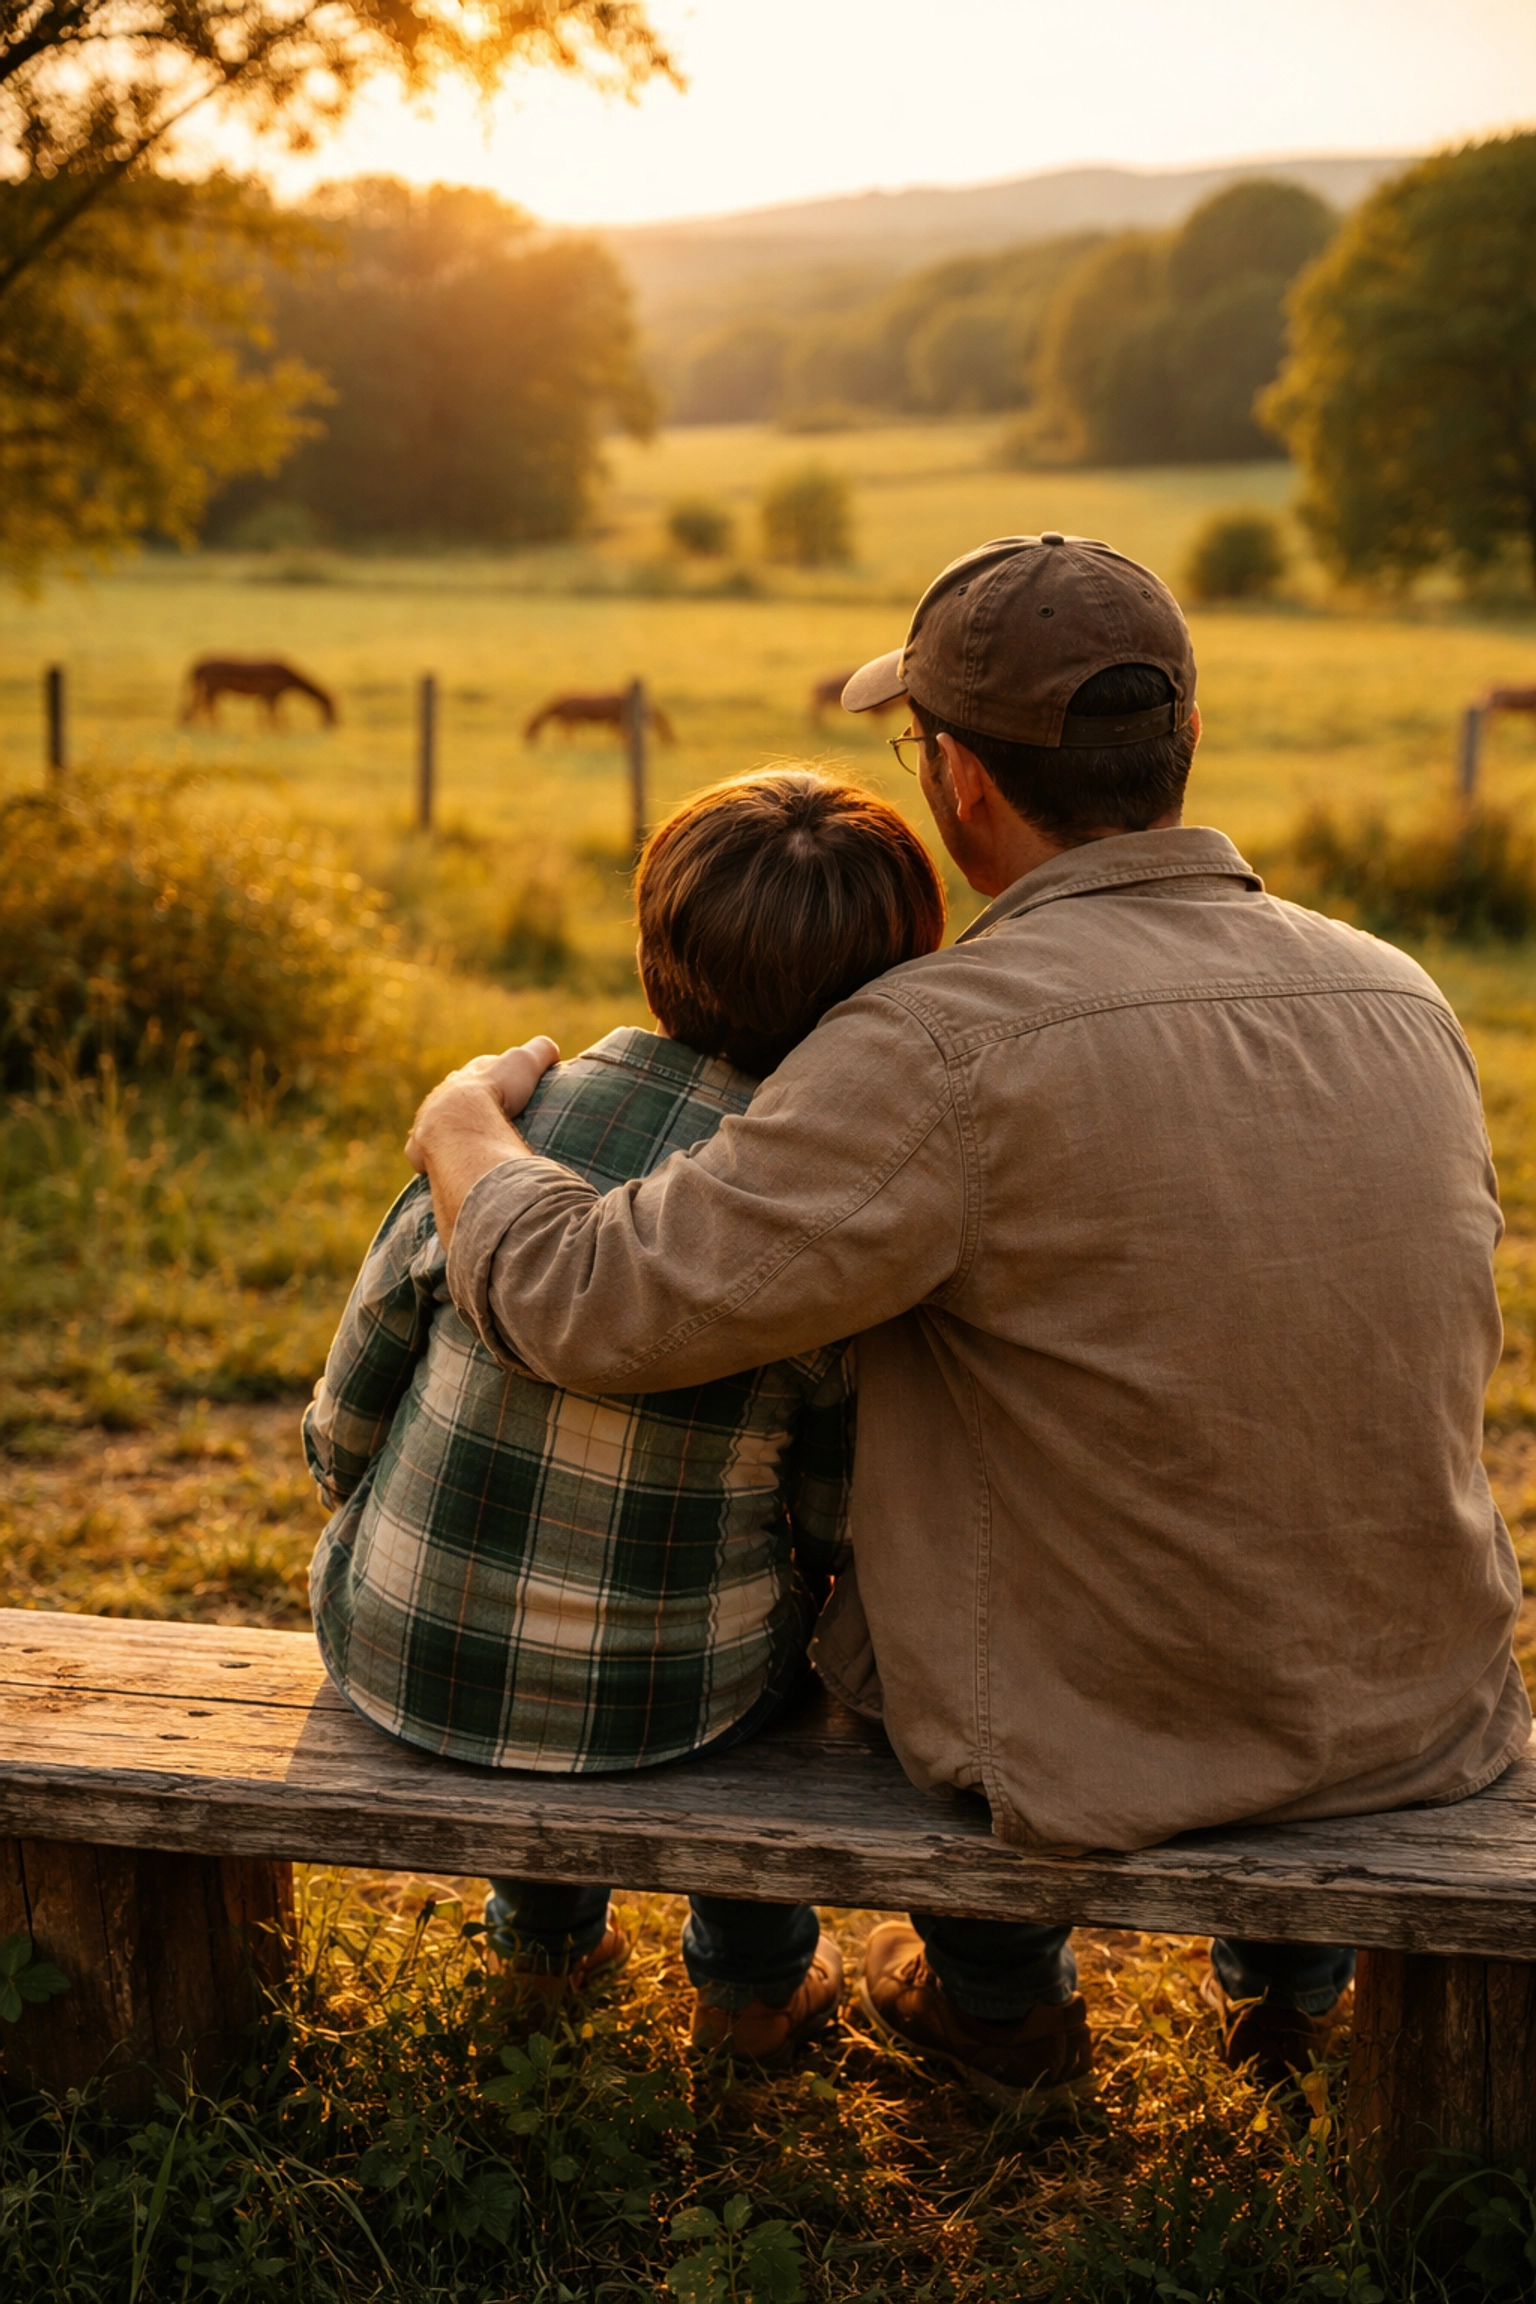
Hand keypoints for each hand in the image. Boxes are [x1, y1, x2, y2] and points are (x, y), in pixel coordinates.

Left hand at [404, 1038, 558, 1173]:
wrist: (459, 1120)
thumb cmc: (495, 1092)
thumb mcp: (525, 1063)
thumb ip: (539, 1051)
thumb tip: (551, 1050)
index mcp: (468, 1077)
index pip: (481, 1072)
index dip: (494, 1079)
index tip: (506, 1089)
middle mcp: (444, 1096)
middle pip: (457, 1099)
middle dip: (470, 1108)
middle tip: (488, 1122)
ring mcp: (429, 1121)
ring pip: (440, 1125)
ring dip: (452, 1133)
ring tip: (470, 1148)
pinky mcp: (421, 1148)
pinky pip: (424, 1152)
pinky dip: (433, 1157)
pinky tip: (446, 1167)